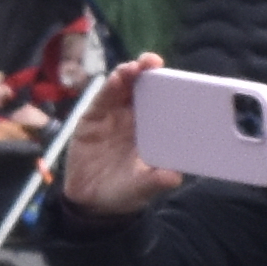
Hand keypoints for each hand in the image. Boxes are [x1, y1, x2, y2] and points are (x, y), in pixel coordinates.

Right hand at [48, 75, 182, 212]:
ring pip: (121, 89)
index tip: (175, 76)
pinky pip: (101, 100)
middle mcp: (133, 118)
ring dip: (127, 75)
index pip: (162, 101)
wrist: (91, 203)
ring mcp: (112, 117)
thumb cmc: (124, 192)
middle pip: (142, 88)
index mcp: (152, 129)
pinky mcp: (91, 119)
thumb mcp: (142, 188)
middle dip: (147, 71)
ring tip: (132, 68)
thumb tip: (173, 177)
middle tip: (151, 62)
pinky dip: (107, 89)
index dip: (167, 86)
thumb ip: (155, 181)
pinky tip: (114, 80)